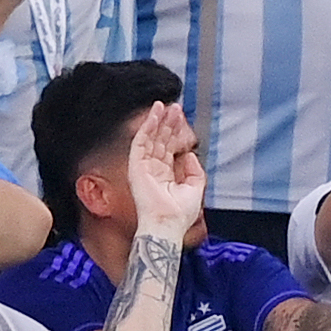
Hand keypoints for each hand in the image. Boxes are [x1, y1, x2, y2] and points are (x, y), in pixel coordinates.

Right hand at [125, 97, 205, 234]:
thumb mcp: (195, 188)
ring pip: (150, 138)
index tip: (181, 118)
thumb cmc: (180, 214)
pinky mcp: (136, 167)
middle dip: (167, 123)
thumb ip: (194, 170)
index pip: (169, 148)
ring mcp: (143, 168)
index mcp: (165, 175)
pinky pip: (140, 142)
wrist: (167, 224)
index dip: (175, 133)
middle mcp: (153, 170)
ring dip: (157, 121)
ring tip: (164, 105)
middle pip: (160, 140)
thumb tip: (190, 155)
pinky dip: (147, 127)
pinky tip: (154, 115)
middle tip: (175, 107)